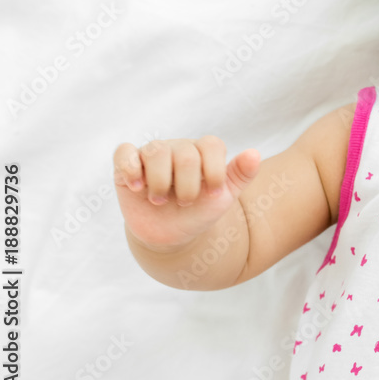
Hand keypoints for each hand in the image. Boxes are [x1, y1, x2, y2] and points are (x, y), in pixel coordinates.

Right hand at [112, 135, 259, 251]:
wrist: (170, 234)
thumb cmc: (199, 212)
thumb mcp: (223, 196)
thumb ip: (240, 175)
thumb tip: (254, 153)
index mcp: (203, 151)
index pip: (211, 145)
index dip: (214, 171)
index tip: (213, 194)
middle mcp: (178, 147)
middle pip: (185, 154)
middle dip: (188, 186)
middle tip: (185, 203)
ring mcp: (151, 154)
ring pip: (156, 151)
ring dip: (161, 183)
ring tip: (160, 201)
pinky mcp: (127, 164)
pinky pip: (124, 152)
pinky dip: (130, 167)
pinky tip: (138, 188)